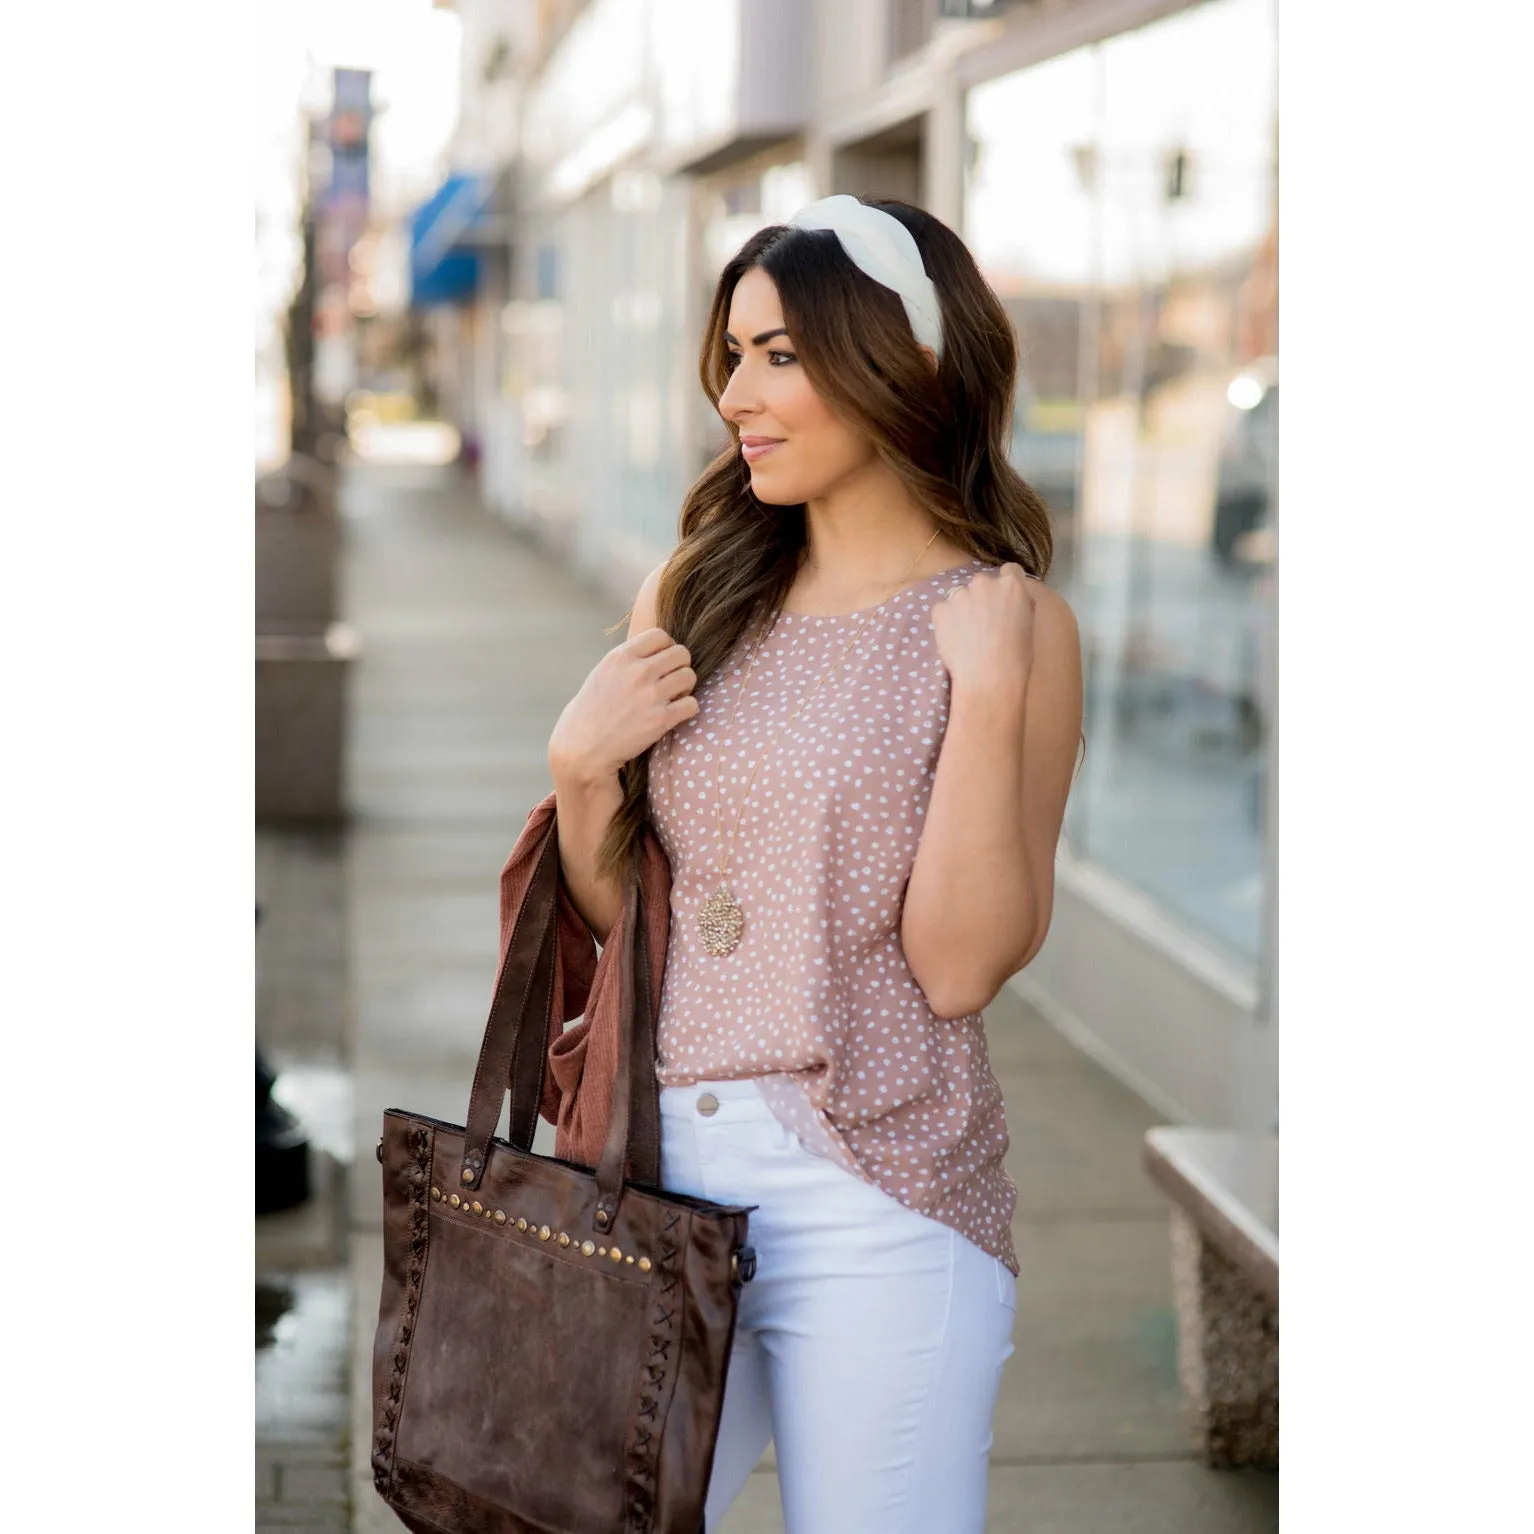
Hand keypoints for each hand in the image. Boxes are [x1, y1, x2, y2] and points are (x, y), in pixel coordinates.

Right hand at [548, 627, 698, 782]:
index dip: (667, 647)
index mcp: (621, 656)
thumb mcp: (603, 673)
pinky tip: (675, 714)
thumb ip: (629, 660)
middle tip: (671, 681)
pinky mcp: (660, 719)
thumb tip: (657, 650)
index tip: (662, 662)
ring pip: (690, 676)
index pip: (661, 635)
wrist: (582, 747)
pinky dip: (688, 709)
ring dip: (686, 687)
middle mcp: (637, 672)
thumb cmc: (592, 711)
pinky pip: (692, 704)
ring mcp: (650, 695)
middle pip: (681, 653)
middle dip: (680, 666)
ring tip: (673, 697)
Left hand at [930, 563, 1038, 699]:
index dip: (1007, 585)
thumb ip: (1020, 605)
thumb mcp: (1029, 625)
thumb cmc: (1017, 657)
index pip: (1010, 571)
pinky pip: (943, 610)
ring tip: (967, 635)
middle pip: (983, 583)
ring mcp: (960, 594)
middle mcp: (985, 582)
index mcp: (1012, 585)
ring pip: (960, 595)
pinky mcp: (940, 608)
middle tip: (984, 623)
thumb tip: (1015, 602)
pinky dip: (947, 621)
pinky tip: (954, 640)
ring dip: (963, 608)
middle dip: (983, 597)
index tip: (1004, 601)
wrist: (989, 677)